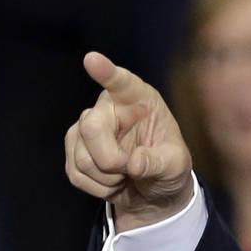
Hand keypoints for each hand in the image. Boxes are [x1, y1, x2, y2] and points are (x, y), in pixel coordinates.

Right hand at [65, 52, 194, 229]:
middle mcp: (108, 107)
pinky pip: (76, 174)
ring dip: (107, 178)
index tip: (93, 60)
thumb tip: (133, 164)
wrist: (154, 190)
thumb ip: (160, 162)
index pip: (121, 82)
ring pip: (82, 157)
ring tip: (126, 174)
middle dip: (110, 160)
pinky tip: (113, 181)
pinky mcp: (74, 149)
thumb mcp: (176, 165)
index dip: (106, 72)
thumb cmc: (168, 166)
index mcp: (138, 100)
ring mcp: (86, 127)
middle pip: (91, 128)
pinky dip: (98, 188)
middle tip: (130, 170)